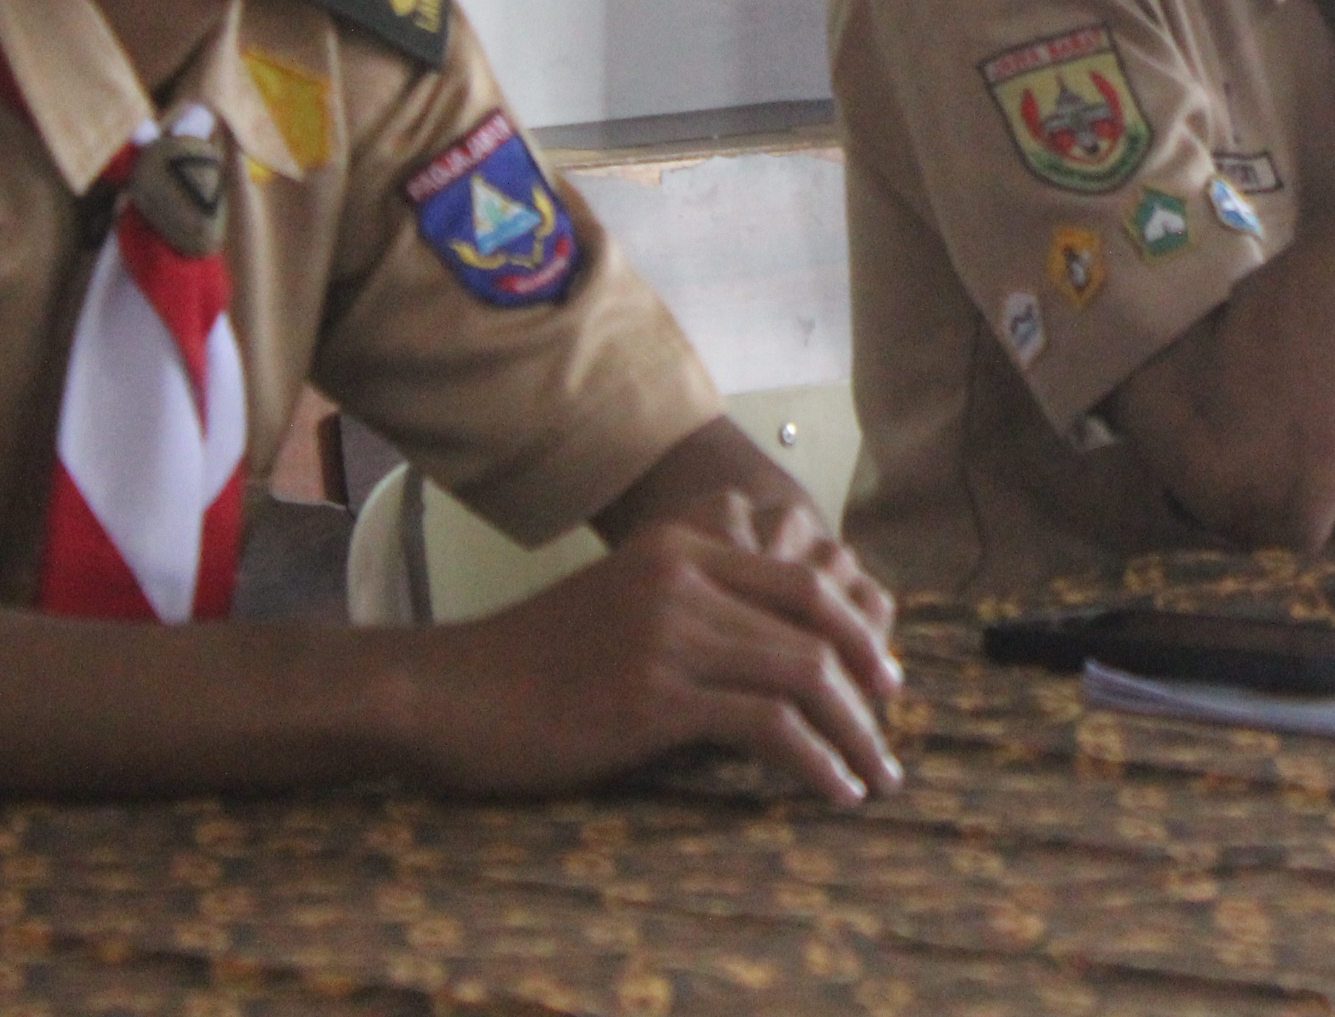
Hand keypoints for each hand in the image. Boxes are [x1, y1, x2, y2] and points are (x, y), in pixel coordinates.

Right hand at [426, 519, 904, 803]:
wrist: (445, 693)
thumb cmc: (528, 663)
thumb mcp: (617, 598)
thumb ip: (690, 601)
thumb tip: (772, 655)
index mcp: (678, 542)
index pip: (800, 576)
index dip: (855, 628)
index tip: (880, 676)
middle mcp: (682, 574)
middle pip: (816, 619)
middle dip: (869, 679)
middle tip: (890, 729)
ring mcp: (670, 631)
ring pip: (803, 672)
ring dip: (854, 732)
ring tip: (875, 776)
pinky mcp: (655, 695)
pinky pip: (768, 726)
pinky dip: (816, 762)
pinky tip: (832, 791)